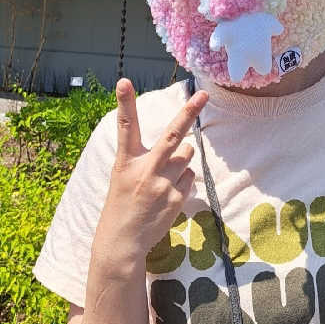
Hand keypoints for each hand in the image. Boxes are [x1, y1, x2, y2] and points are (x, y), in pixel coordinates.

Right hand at [95, 78, 207, 263]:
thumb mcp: (124, 176)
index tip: (124, 81)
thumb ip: (147, 158)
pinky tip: (167, 195)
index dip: (125, 103)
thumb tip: (182, 144)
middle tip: (203, 94)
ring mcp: (163, 184)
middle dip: (189, 112)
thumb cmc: (121, 205)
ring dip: (181, 160)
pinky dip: (183, 181)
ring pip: (186, 155)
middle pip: (172, 135)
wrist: (122, 242)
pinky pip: (189, 178)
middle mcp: (145, 169)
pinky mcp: (176, 199)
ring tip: (163, 178)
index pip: (126, 127)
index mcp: (126, 162)